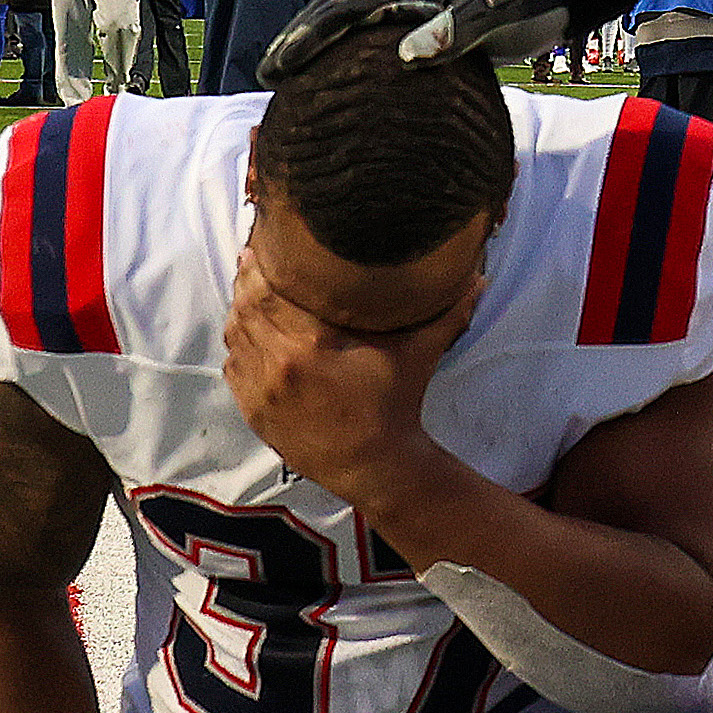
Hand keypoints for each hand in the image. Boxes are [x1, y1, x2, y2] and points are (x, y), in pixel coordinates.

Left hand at [223, 232, 477, 513]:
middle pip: (245, 307)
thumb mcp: (418, 354)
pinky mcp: (254, 410)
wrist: (374, 466)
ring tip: (251, 292)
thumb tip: (479, 277)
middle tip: (256, 262)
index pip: (268, 291)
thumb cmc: (395, 405)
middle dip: (248, 282)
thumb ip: (447, 312)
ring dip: (240, 311)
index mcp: (311, 344)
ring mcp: (262, 390)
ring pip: (235, 335)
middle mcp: (279, 365)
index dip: (261, 266)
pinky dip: (239, 346)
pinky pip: (233, 366)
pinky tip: (251, 333)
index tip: (265, 247)